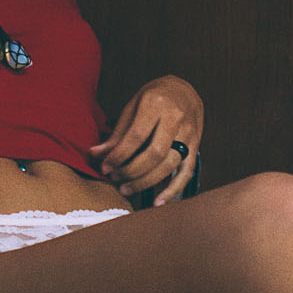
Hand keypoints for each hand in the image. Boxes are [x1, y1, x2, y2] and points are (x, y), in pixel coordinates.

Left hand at [89, 74, 202, 204]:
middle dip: (131, 171)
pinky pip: (186, 173)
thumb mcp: (132, 106)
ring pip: (169, 165)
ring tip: (126, 189)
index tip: (105, 167)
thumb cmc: (154, 98)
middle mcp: (176, 119)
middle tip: (115, 179)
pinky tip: (158, 202)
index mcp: (156, 105)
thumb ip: (117, 133)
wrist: (184, 90)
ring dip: (146, 182)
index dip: (119, 155)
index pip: (137, 136)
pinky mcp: (196, 146)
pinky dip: (173, 190)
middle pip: (154, 153)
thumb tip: (96, 154)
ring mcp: (189, 134)